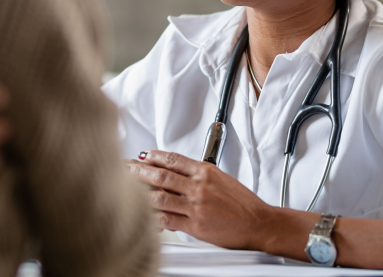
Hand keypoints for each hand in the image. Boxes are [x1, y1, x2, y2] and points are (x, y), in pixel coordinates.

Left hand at [127, 149, 272, 249]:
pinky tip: (142, 214)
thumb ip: (198, 174)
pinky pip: (167, 219)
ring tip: (125, 189)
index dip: (153, 156)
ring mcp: (196, 206)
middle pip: (160, 175)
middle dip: (137, 171)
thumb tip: (176, 170)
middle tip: (123, 168)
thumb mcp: (221, 178)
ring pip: (159, 196)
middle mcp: (199, 187)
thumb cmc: (243, 204)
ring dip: (139, 192)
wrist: (259, 223)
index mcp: (205, 172)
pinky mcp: (195, 225)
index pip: (173, 159)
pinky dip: (152, 217)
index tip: (142, 155)